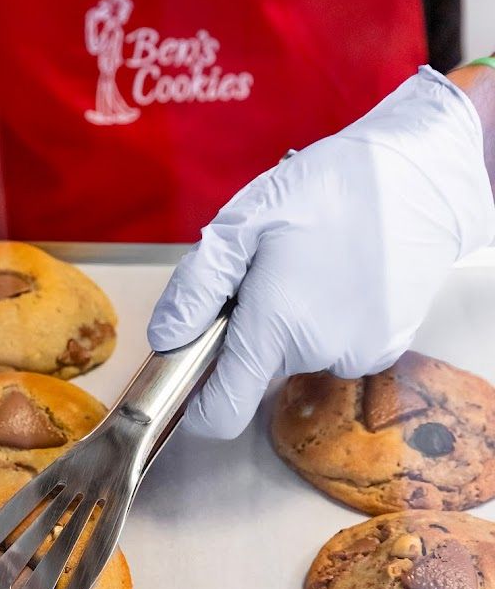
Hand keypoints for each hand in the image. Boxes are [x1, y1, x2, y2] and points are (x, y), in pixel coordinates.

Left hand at [147, 67, 494, 438]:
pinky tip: (342, 278)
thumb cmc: (331, 189)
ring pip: (298, 357)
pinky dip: (329, 323)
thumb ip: (196, 289)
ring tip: (311, 268)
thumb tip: (166, 341)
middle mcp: (318, 352)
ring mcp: (357, 355)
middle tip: (267, 277)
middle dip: (250, 333)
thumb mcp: (244, 223)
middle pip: (258, 371)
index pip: (223, 414)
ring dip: (291, 324)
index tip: (198, 379)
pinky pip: (336, 349)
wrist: (422, 174)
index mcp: (275, 326)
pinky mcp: (387, 350)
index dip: (202, 406)